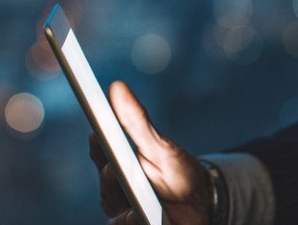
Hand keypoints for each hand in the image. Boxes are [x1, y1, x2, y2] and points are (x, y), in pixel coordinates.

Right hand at [91, 81, 211, 224]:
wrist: (200, 204)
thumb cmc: (177, 172)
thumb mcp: (161, 146)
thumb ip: (137, 121)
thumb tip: (117, 87)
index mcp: (117, 161)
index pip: (99, 149)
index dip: (98, 142)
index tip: (98, 132)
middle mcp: (114, 188)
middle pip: (106, 182)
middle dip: (112, 176)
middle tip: (117, 168)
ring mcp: (121, 211)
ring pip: (112, 206)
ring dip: (124, 204)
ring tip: (135, 205)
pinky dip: (129, 222)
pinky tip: (139, 217)